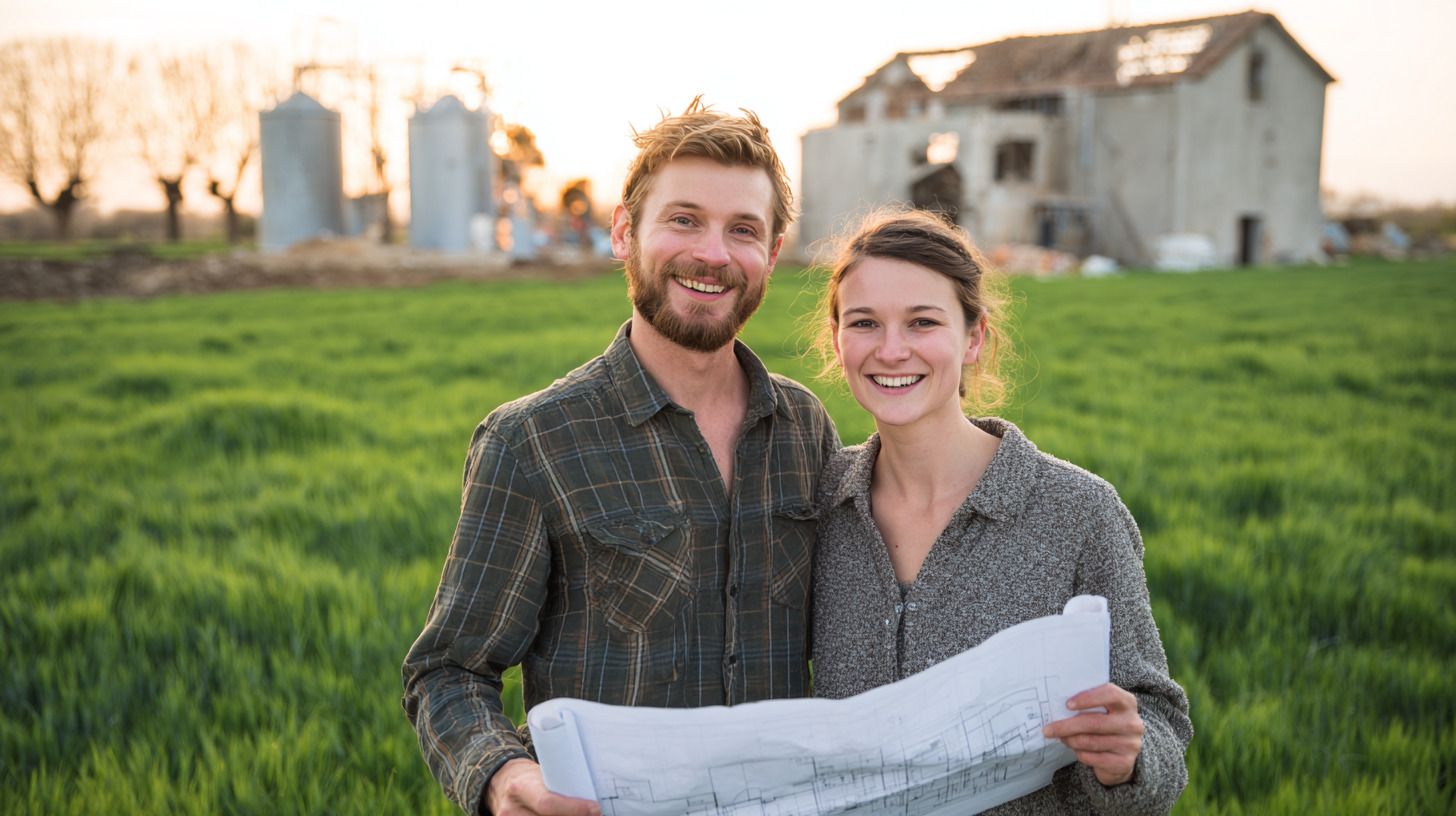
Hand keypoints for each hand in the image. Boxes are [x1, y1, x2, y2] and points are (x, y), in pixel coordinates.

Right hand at [484, 758, 599, 815]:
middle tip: (592, 814)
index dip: (574, 809)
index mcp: (522, 786)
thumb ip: (560, 787)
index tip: (594, 808)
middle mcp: (512, 809)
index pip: (548, 803)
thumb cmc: (528, 776)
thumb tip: (591, 797)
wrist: (501, 782)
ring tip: (581, 815)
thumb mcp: (541, 775)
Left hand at [1041, 683, 1143, 786]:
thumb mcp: (1104, 711)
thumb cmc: (1106, 726)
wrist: (1122, 757)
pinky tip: (1075, 749)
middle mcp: (1132, 723)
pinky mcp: (1124, 763)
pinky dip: (1079, 753)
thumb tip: (1057, 705)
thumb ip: (1089, 704)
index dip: (1087, 698)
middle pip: (1093, 722)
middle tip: (1048, 729)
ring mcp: (1130, 744)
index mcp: (1128, 703)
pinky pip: (1092, 757)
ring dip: (1070, 740)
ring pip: (1090, 741)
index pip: (1110, 694)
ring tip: (1061, 737)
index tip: (1067, 705)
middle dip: (1067, 726)